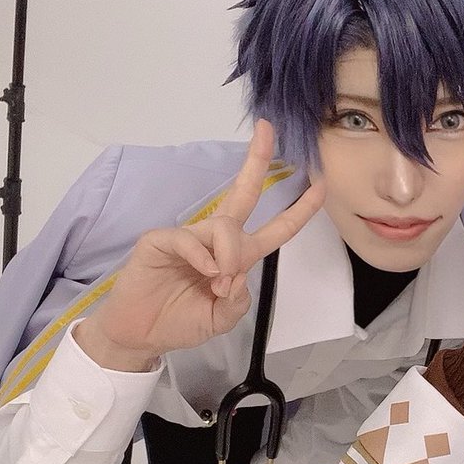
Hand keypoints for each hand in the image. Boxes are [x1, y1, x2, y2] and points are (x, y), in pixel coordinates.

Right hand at [75, 120, 324, 370]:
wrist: (142, 335)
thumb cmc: (182, 323)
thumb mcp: (224, 318)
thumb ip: (239, 300)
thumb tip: (234, 273)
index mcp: (237, 256)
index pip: (276, 228)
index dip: (299, 209)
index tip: (321, 184)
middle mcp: (216, 240)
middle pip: (245, 193)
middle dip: (258, 160)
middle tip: (267, 128)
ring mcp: (190, 237)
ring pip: (225, 227)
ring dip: (229, 256)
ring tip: (217, 284)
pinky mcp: (162, 240)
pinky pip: (191, 239)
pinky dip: (203, 258)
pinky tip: (205, 275)